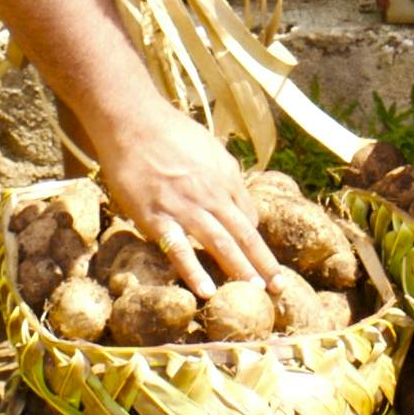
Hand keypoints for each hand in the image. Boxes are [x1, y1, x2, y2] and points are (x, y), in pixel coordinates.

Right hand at [81, 98, 273, 291]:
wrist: (133, 122)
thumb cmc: (170, 132)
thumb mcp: (210, 148)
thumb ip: (225, 175)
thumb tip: (238, 200)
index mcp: (224, 179)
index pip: (248, 218)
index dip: (257, 244)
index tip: (264, 264)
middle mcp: (210, 195)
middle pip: (244, 234)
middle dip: (263, 263)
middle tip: (280, 288)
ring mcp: (184, 207)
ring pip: (220, 243)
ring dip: (239, 269)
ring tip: (255, 292)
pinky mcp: (156, 218)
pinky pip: (179, 249)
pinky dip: (195, 272)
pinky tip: (207, 292)